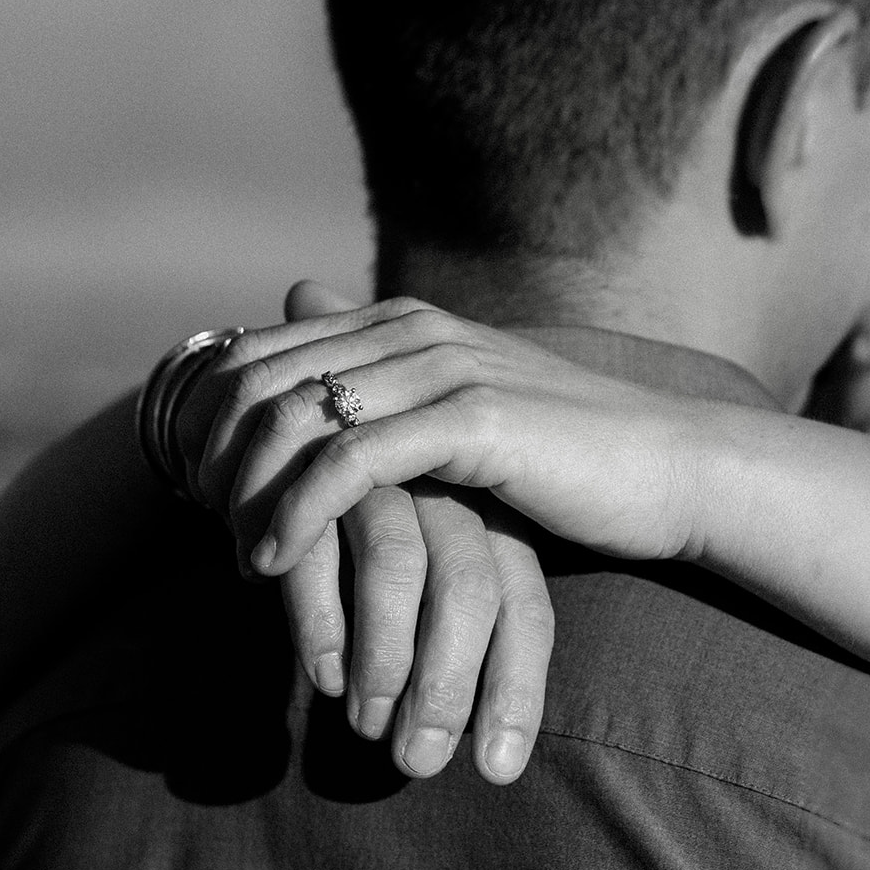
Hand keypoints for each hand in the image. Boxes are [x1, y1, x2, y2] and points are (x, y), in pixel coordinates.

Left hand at [179, 282, 555, 782]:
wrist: (670, 467)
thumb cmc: (568, 456)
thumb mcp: (464, 409)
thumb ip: (385, 377)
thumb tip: (304, 306)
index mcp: (404, 320)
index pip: (257, 353)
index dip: (207, 422)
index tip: (199, 494)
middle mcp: (414, 330)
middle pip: (257, 381)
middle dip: (211, 459)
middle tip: (201, 531)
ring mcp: (444, 368)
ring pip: (292, 421)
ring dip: (243, 494)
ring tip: (237, 554)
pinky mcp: (473, 420)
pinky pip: (348, 465)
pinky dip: (296, 515)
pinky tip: (275, 563)